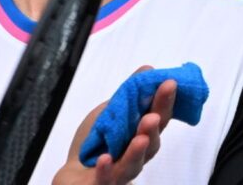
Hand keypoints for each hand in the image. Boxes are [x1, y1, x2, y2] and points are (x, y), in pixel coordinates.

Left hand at [53, 73, 176, 184]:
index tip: (169, 83)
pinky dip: (106, 170)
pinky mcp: (102, 184)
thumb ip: (128, 96)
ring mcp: (120, 173)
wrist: (73, 174)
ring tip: (139, 138)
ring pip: (132, 165)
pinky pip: (106, 180)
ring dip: (136, 151)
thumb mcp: (109, 113)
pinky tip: (105, 159)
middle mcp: (135, 156)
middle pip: (149, 145)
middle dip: (152, 129)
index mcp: (139, 136)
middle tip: (153, 115)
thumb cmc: (94, 143)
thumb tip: (148, 69)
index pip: (156, 120)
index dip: (164, 103)